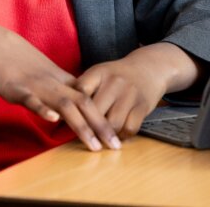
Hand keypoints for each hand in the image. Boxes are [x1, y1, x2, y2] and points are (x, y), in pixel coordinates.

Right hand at [0, 16, 119, 150]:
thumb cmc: (16, 60)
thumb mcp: (43, 74)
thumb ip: (59, 88)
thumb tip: (71, 107)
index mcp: (60, 80)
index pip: (88, 99)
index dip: (103, 117)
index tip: (115, 136)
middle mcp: (53, 83)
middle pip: (83, 103)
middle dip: (101, 126)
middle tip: (115, 146)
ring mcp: (36, 85)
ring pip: (63, 105)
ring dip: (81, 125)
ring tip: (93, 144)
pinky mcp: (16, 88)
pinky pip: (31, 99)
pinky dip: (43, 109)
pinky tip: (53, 120)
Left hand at [74, 43, 200, 140]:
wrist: (149, 68)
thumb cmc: (117, 76)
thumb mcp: (99, 74)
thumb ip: (82, 88)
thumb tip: (59, 112)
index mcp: (99, 72)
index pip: (80, 92)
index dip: (72, 109)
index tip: (67, 121)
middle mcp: (114, 81)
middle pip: (95, 112)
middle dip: (88, 128)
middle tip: (83, 138)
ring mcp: (130, 94)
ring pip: (113, 124)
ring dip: (106, 136)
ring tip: (100, 141)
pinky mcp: (143, 105)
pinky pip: (130, 128)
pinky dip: (123, 137)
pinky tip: (118, 137)